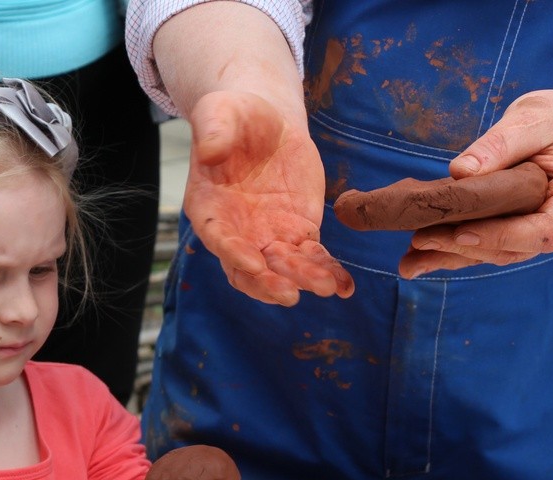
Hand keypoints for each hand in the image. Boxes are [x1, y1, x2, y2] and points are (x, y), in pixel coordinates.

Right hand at [185, 91, 353, 304]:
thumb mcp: (219, 112)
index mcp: (209, 208)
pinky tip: (344, 286)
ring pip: (283, 268)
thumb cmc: (233, 117)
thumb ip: (212, 130)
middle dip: (268, 283)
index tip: (254, 263)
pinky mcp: (298, 232)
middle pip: (248, 268)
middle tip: (290, 294)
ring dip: (303, 280)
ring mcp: (268, 236)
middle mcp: (236, 232)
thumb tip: (209, 151)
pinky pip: (312, 258)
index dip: (233, 253)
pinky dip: (328, 272)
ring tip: (327, 286)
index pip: (218, 238)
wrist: (265, 123)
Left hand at [400, 88, 552, 277]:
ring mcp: (535, 232)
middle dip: (464, 248)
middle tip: (420, 241)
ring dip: (450, 258)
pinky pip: (482, 246)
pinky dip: (449, 252)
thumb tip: (460, 170)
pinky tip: (414, 259)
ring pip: (493, 254)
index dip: (502, 237)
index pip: (544, 232)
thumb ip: (501, 144)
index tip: (462, 233)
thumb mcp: (535, 120)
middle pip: (513, 249)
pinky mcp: (512, 230)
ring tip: (409, 261)